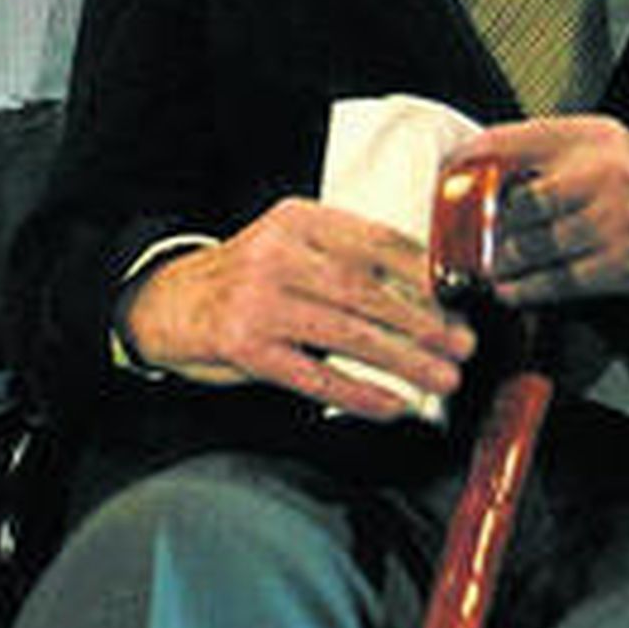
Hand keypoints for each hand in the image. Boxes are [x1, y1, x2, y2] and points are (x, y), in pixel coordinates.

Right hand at [120, 197, 473, 419]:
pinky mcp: (245, 347)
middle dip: (423, 322)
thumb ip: (345, 256)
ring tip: (443, 378)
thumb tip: (432, 291)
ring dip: (403, 360)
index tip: (461, 298)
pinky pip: (315, 375)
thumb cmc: (245, 278)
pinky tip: (393, 406)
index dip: (425, 273)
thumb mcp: (289, 245)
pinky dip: (360, 393)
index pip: (375, 241)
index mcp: (296, 221)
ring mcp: (258, 302)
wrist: (167, 302)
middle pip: (366, 290)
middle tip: (462, 345)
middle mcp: (276, 255)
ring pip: (347, 333)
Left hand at [452, 116, 628, 307]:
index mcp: (588, 136)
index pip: (506, 142)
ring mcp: (612, 220)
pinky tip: (508, 289)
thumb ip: (544, 149)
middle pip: (513, 200)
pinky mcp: (620, 263)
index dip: (464, 165)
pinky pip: (556, 280)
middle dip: (477, 224)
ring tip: (480, 266)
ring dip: (496, 261)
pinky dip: (524, 288)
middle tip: (455, 237)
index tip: (442, 181)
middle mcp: (600, 173)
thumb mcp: (600, 145)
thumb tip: (475, 162)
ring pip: (529, 243)